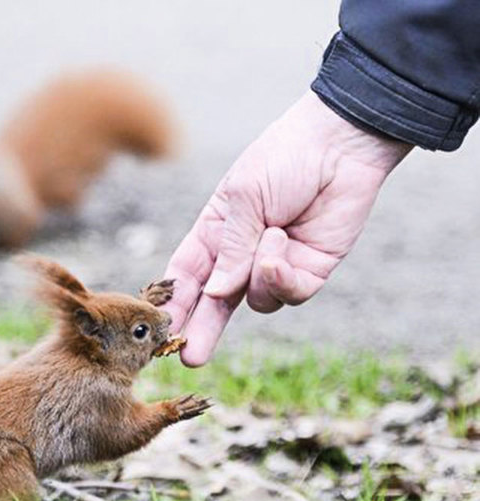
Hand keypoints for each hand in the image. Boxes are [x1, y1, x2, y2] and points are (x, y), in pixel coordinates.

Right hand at [163, 91, 411, 366]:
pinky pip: (289, 294)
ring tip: (274, 232)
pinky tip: (285, 244)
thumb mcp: (243, 199)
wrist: (341, 144)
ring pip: (257, 300)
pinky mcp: (309, 272)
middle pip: (215, 304)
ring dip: (259, 272)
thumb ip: (229, 250)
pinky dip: (283, 276)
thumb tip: (216, 296)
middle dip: (202, 330)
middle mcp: (241, 256)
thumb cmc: (283, 159)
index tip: (159, 325)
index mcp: (214, 233)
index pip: (186, 274)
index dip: (173, 299)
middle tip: (188, 356)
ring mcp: (276, 267)